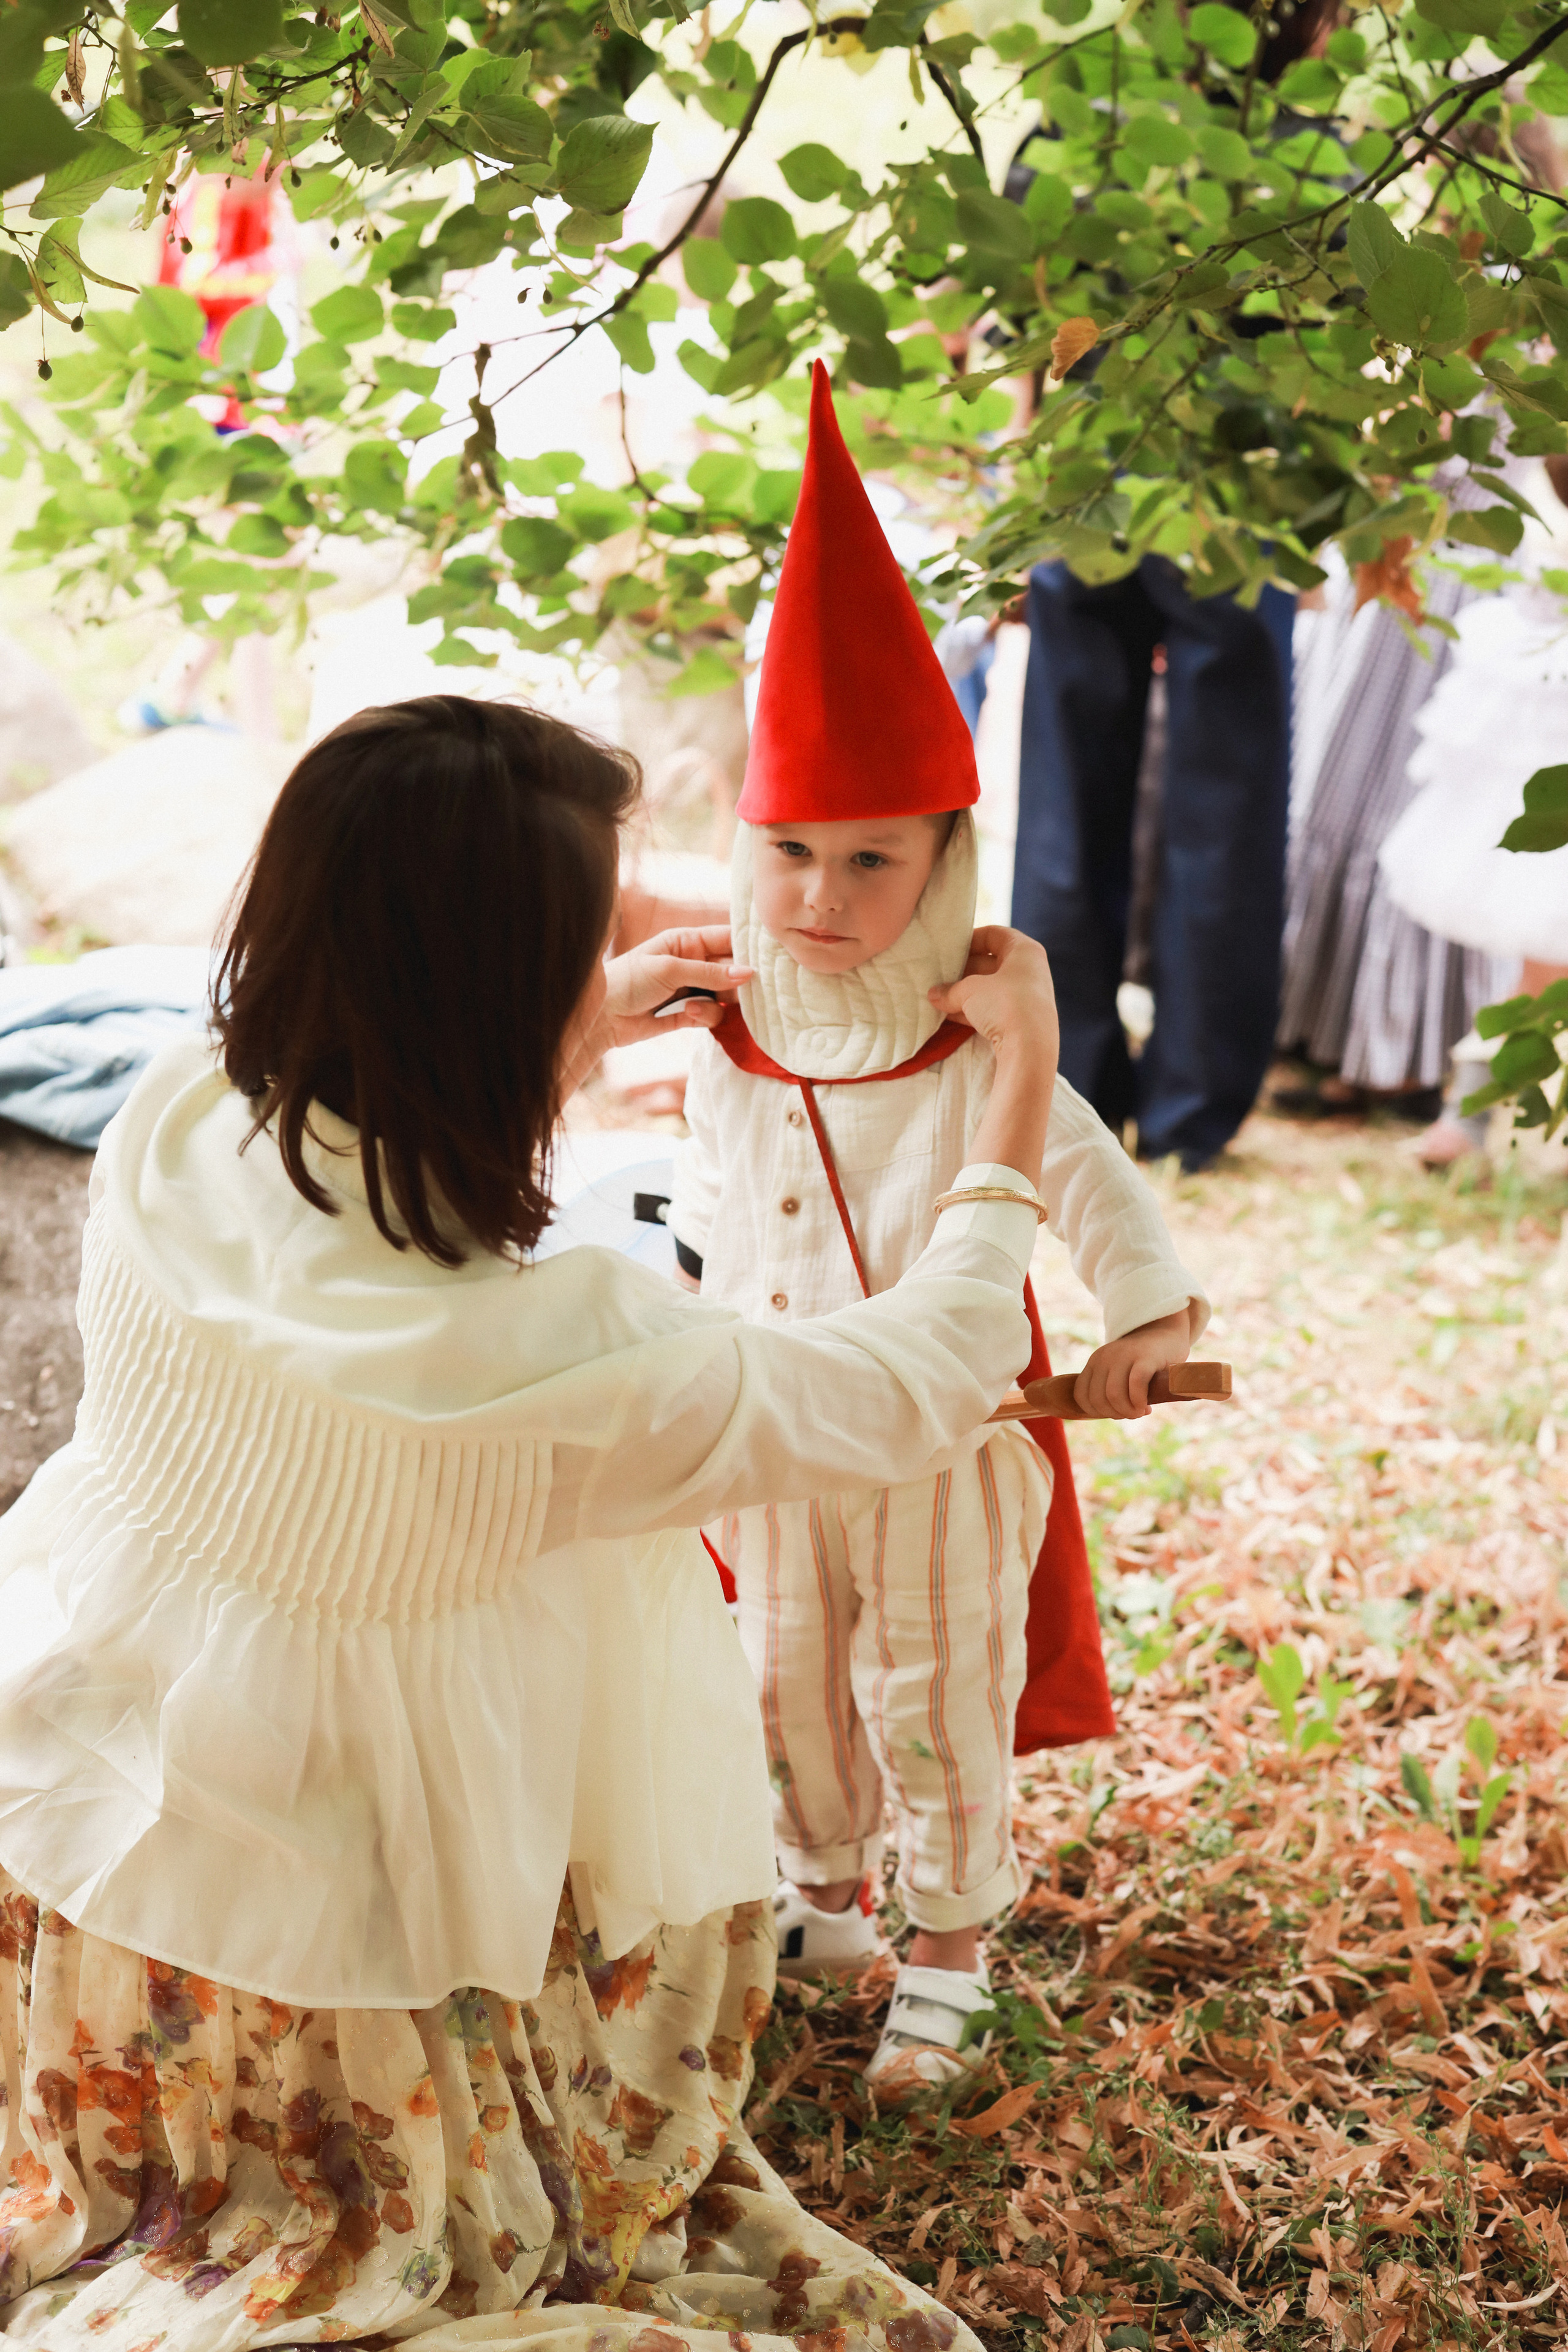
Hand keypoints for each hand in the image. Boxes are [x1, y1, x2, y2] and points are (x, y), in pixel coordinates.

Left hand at [602, 926, 754, 1048]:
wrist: (601, 1017)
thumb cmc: (628, 981)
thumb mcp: (669, 969)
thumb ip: (710, 971)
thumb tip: (748, 972)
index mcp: (687, 941)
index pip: (727, 938)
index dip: (749, 945)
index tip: (773, 955)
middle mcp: (694, 963)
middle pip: (733, 968)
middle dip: (741, 980)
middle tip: (755, 989)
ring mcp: (693, 989)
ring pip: (727, 995)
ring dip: (719, 1002)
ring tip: (695, 1006)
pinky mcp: (690, 1014)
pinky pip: (714, 1015)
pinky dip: (706, 1017)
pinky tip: (686, 1015)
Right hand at [929, 926, 1058, 1069]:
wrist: (1030, 1049)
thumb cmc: (1004, 1004)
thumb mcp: (970, 991)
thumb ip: (950, 989)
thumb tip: (934, 994)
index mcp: (1024, 951)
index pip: (994, 935)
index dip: (969, 939)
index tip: (948, 948)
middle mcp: (1030, 970)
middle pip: (990, 963)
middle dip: (962, 970)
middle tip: (938, 976)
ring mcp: (1027, 997)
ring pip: (989, 989)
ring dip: (964, 993)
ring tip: (938, 998)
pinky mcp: (1021, 1021)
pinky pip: (992, 1009)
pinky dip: (972, 1011)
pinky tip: (949, 1016)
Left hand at [1074, 1307, 1192, 1418]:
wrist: (1167, 1336)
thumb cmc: (1144, 1364)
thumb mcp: (1119, 1374)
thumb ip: (1110, 1391)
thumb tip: (1111, 1415)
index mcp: (1095, 1362)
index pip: (1081, 1395)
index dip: (1098, 1412)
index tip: (1117, 1413)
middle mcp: (1105, 1357)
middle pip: (1098, 1399)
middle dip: (1115, 1414)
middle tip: (1132, 1413)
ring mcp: (1124, 1354)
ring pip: (1113, 1394)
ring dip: (1127, 1411)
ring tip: (1140, 1411)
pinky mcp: (1146, 1356)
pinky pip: (1135, 1383)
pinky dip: (1139, 1401)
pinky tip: (1146, 1406)